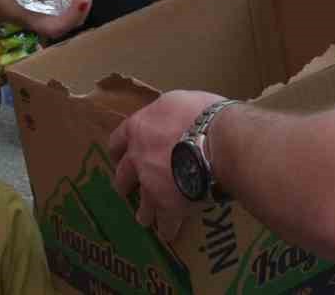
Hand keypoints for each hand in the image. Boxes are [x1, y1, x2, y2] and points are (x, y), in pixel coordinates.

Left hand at [108, 90, 225, 241]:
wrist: (217, 141)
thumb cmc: (203, 114)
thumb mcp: (180, 100)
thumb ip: (168, 113)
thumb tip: (173, 116)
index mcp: (139, 129)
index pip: (117, 140)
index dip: (117, 150)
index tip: (117, 157)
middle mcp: (138, 158)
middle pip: (123, 175)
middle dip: (124, 184)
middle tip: (126, 190)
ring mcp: (151, 184)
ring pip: (142, 204)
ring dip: (144, 212)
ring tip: (145, 220)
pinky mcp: (168, 205)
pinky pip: (166, 222)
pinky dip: (168, 228)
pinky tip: (170, 234)